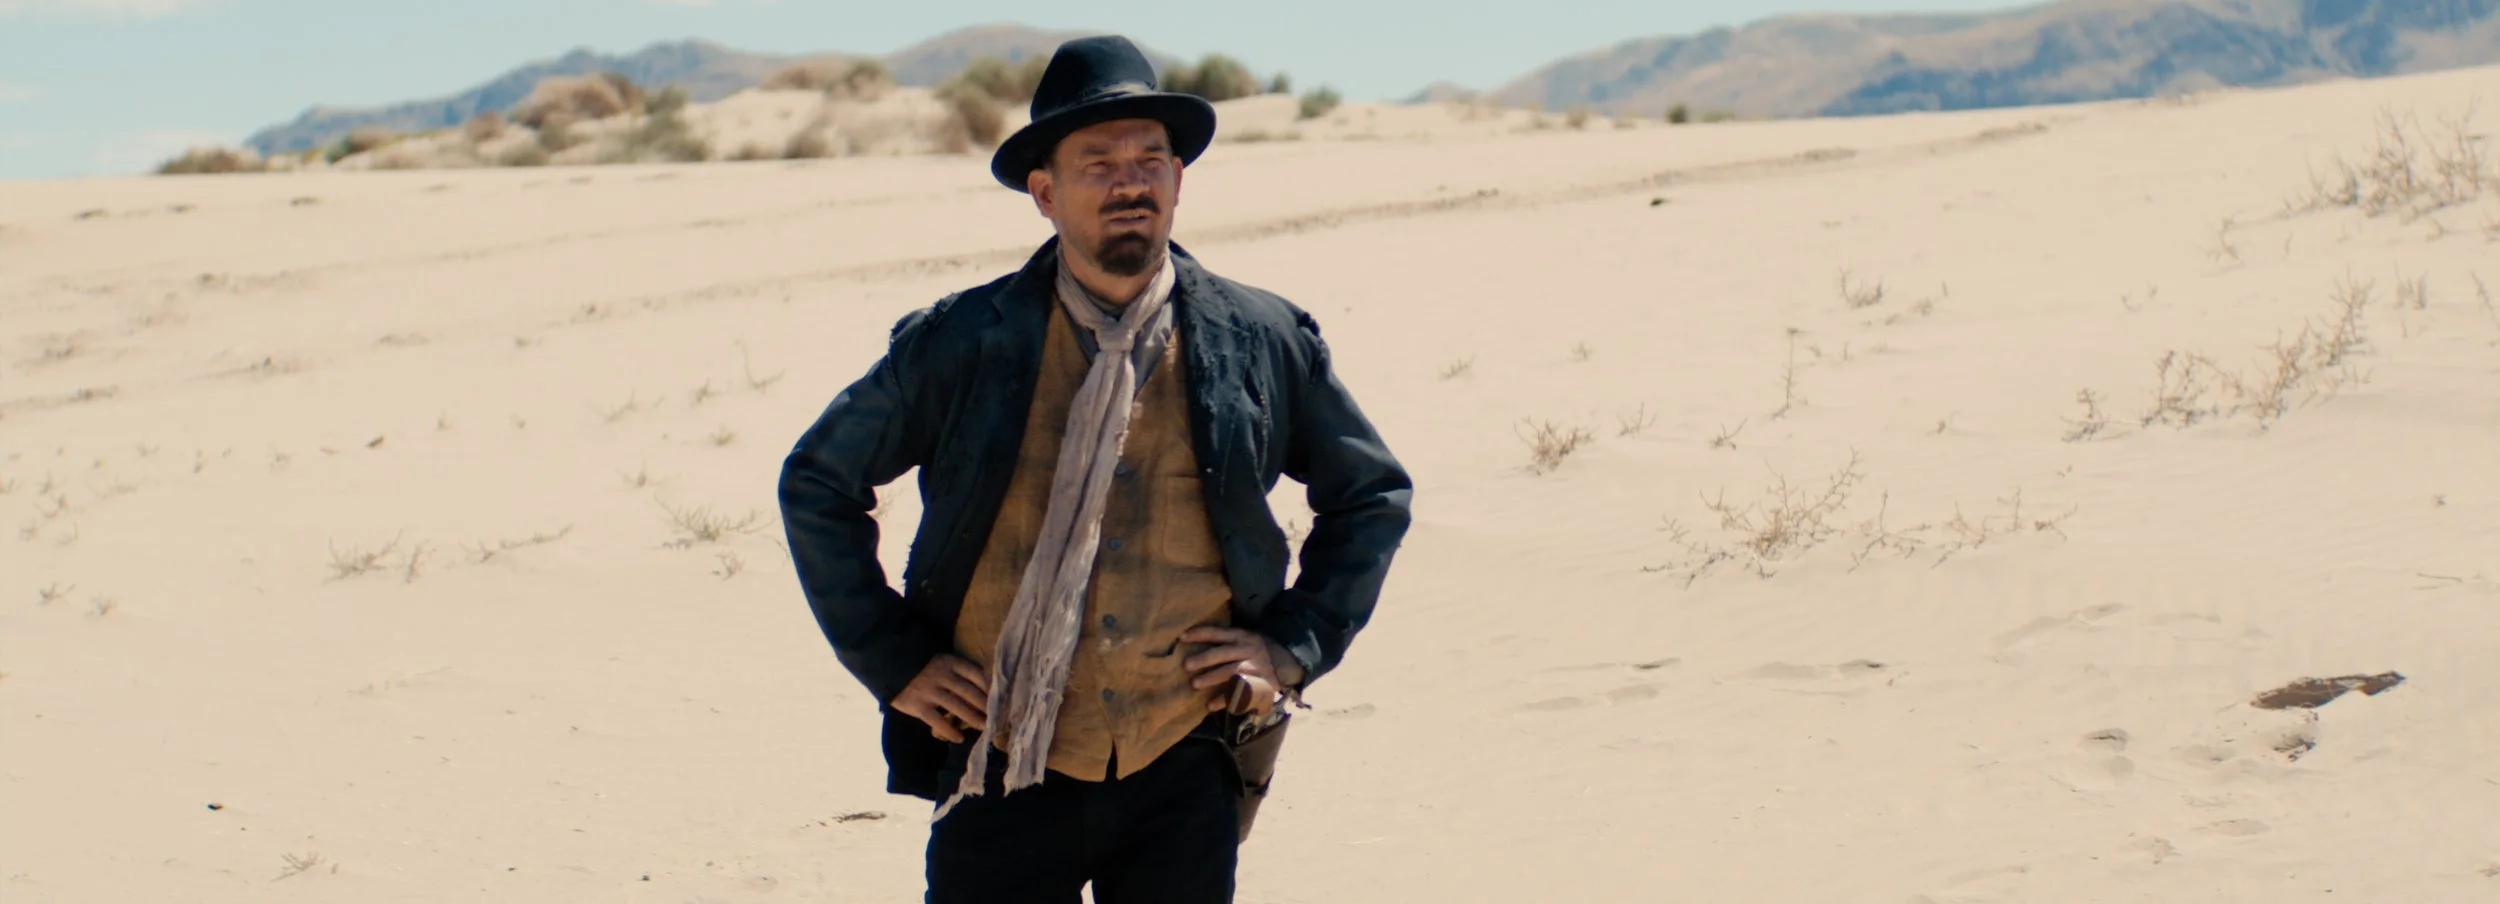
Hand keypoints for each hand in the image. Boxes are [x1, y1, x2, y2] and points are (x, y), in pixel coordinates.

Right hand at [891, 654, 989, 742]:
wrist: (889, 668)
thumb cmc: (920, 667)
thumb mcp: (940, 661)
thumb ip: (957, 671)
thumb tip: (983, 688)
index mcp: (949, 662)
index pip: (975, 673)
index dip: (989, 687)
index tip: (1000, 697)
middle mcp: (942, 676)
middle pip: (970, 692)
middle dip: (985, 706)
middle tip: (997, 717)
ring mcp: (930, 691)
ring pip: (957, 707)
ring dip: (973, 719)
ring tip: (984, 728)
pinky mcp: (918, 706)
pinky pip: (938, 721)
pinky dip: (950, 731)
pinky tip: (959, 738)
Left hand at [1180, 627, 1303, 714]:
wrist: (1288, 661)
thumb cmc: (1258, 649)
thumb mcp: (1246, 638)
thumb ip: (1227, 641)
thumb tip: (1195, 642)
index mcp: (1242, 637)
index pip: (1219, 633)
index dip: (1200, 634)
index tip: (1182, 637)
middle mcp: (1248, 650)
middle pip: (1223, 653)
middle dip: (1204, 659)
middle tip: (1186, 665)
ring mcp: (1255, 668)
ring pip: (1231, 672)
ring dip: (1212, 678)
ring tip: (1194, 684)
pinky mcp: (1260, 684)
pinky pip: (1240, 692)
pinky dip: (1226, 699)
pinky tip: (1211, 705)